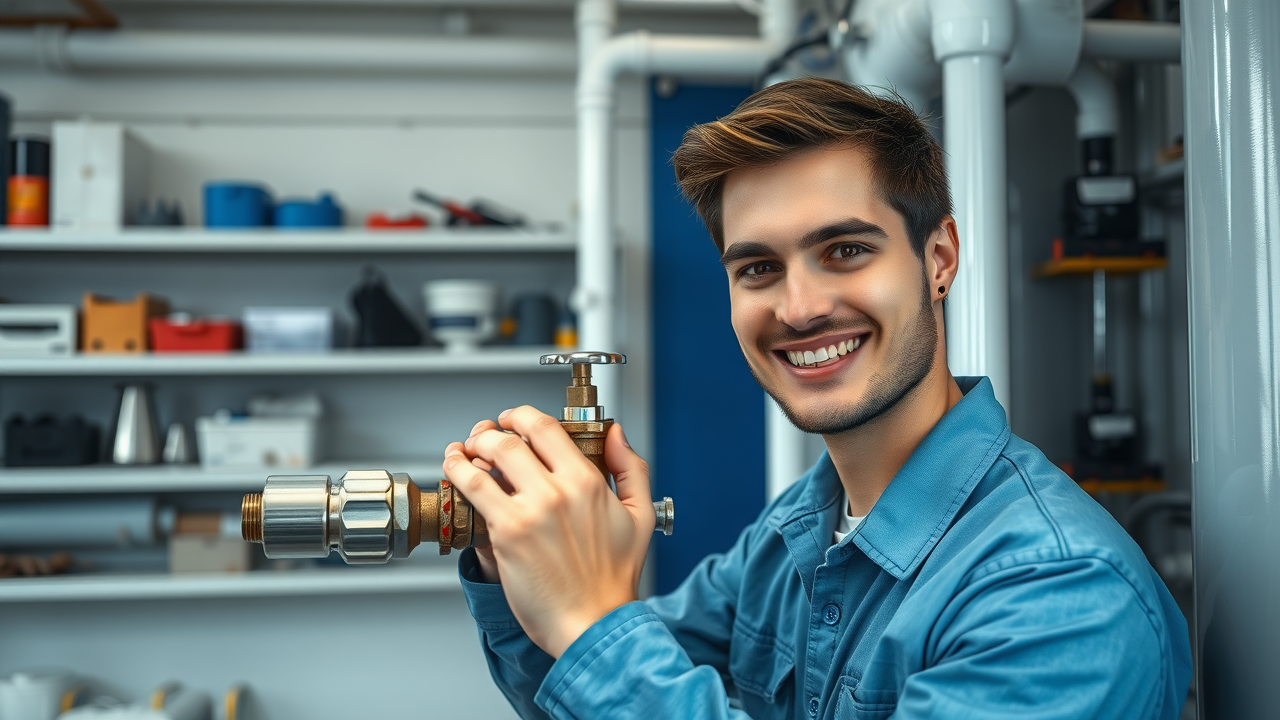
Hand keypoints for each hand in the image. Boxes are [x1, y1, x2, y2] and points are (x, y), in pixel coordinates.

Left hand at [442, 406, 653, 657]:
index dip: (522, 416)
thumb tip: (616, 435)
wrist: (593, 623)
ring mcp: (531, 510)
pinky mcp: (507, 533)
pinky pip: (475, 488)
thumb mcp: (639, 516)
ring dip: (470, 446)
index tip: (513, 419)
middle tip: (485, 436)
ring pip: (491, 456)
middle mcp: (559, 490)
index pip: (547, 428)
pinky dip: (459, 472)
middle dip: (492, 430)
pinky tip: (454, 469)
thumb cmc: (612, 579)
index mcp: (588, 482)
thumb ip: (631, 468)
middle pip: (513, 437)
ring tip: (464, 450)